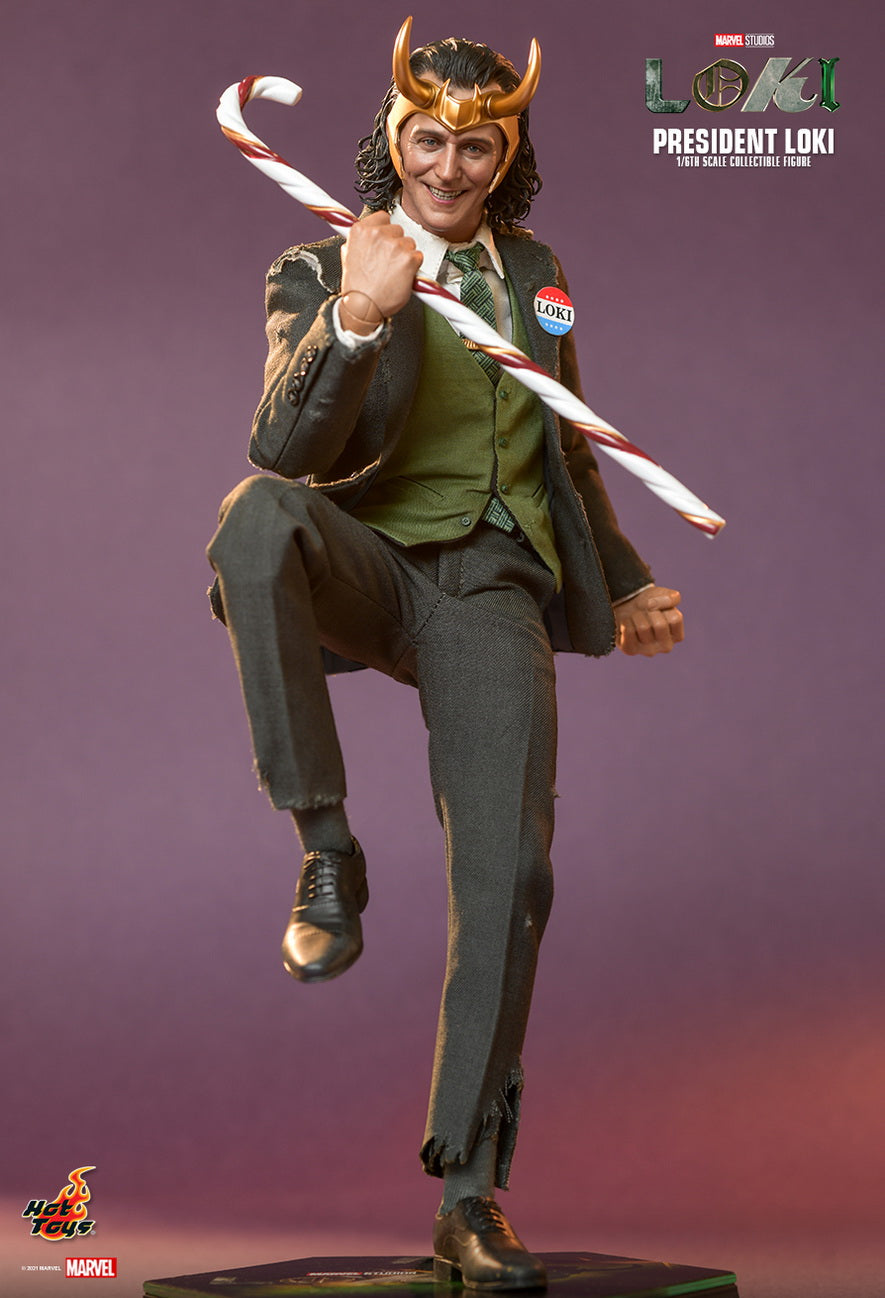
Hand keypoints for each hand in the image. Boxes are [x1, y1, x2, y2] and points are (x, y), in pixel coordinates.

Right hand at [339, 210, 422, 331]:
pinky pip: (418, 256)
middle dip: (396, 244)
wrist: (364, 307)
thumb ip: (359, 242)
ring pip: (410, 243)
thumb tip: (365, 235)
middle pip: (398, 229)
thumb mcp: (348, 257)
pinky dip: (414, 266)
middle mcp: (378, 234)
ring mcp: (395, 245)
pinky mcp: (408, 258)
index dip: (385, 230)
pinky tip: (402, 276)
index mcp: (361, 230)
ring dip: (405, 255)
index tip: (385, 239)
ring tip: (393, 271)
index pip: (383, 217)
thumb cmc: (357, 288)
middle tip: (388, 261)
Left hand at [615, 585, 683, 656]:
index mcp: (677, 636)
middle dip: (649, 611)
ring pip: (643, 627)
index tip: (656, 606)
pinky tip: (627, 623)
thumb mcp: (665, 595)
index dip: (663, 606)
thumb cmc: (649, 603)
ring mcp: (648, 651)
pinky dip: (626, 621)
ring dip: (636, 616)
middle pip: (660, 625)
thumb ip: (671, 597)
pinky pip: (628, 631)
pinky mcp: (630, 650)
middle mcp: (665, 647)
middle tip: (644, 611)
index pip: (675, 619)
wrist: (626, 606)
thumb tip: (652, 605)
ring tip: (635, 617)